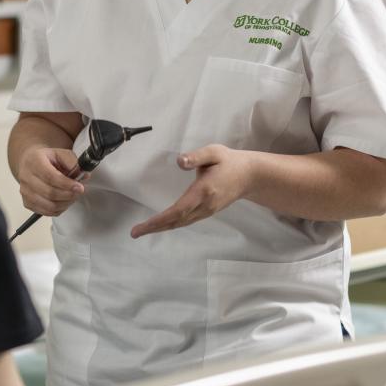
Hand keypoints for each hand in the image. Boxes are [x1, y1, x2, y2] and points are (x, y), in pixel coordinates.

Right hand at [17, 146, 86, 216]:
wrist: (31, 163)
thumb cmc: (46, 159)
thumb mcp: (61, 153)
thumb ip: (72, 162)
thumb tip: (83, 175)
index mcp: (34, 161)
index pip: (50, 177)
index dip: (67, 184)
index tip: (79, 187)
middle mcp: (26, 177)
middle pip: (50, 193)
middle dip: (68, 195)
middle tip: (78, 191)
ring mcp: (25, 191)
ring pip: (49, 205)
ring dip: (65, 203)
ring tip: (72, 196)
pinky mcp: (27, 203)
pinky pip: (46, 212)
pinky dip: (59, 209)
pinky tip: (64, 201)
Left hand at [131, 144, 252, 238]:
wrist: (250, 175)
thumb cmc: (229, 162)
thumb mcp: (214, 152)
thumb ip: (196, 157)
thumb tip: (179, 161)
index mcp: (204, 191)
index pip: (178, 209)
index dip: (160, 219)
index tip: (144, 225)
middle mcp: (204, 205)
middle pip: (177, 221)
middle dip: (155, 227)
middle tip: (135, 233)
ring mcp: (207, 210)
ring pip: (181, 223)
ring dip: (162, 227)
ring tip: (142, 230)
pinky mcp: (207, 211)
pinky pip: (186, 221)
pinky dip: (171, 224)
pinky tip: (161, 224)